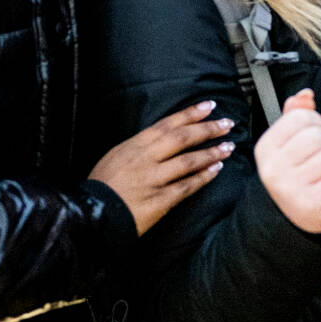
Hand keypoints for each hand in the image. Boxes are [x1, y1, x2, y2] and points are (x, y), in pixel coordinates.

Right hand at [90, 101, 234, 234]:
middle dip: (207, 128)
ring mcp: (152, 179)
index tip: (210, 106)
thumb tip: (162, 136)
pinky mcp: (158, 200)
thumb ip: (140, 146)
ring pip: (188, 161)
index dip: (190, 114)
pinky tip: (216, 170)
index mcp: (134, 145)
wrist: (92, 215)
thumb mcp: (116, 156)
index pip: (167, 124)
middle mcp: (145, 159)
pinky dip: (203, 177)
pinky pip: (186, 187)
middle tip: (227, 123)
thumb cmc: (103, 185)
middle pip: (182, 138)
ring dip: (211, 152)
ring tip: (228, 146)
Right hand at [254, 89, 320, 234]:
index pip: (300, 117)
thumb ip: (295, 114)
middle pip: (317, 136)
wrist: (292, 217)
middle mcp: (274, 168)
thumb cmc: (293, 172)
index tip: (312, 132)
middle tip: (319, 155)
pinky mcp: (312, 204)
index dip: (315, 121)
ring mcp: (291, 188)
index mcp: (265, 148)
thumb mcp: (287, 143)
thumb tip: (306, 94)